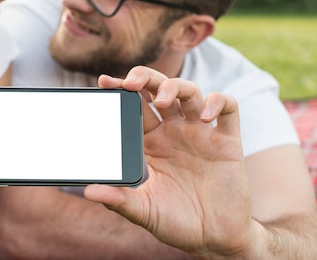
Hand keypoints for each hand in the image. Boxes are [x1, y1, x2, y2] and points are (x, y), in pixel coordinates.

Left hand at [85, 66, 254, 256]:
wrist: (216, 239)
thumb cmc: (176, 222)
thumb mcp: (144, 211)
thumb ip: (119, 200)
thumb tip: (89, 191)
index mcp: (151, 142)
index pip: (134, 106)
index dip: (121, 90)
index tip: (104, 82)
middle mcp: (175, 131)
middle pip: (159, 89)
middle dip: (145, 78)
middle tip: (129, 82)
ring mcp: (201, 133)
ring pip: (190, 92)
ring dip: (175, 87)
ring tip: (163, 100)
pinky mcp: (228, 141)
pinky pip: (228, 108)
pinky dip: (217, 102)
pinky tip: (204, 116)